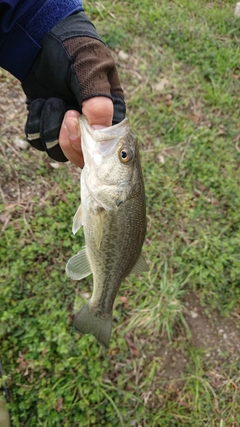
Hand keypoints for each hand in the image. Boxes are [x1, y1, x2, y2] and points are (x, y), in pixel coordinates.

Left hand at [22, 11, 124, 162]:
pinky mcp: (47, 126)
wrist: (42, 39)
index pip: (107, 147)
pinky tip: (40, 102)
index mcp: (110, 114)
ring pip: (58, 152)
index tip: (78, 121)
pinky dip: (36, 123)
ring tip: (52, 99)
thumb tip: (102, 136)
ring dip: (50, 127)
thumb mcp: (91, 70)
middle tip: (66, 112)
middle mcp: (90, 126)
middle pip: (82, 157)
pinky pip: (39, 142)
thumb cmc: (74, 50)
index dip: (92, 144)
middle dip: (70, 140)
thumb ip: (99, 102)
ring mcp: (67, 128)